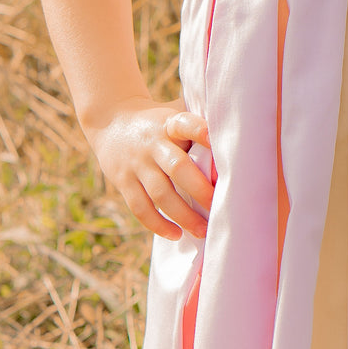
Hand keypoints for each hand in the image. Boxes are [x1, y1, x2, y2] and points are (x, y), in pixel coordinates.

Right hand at [86, 99, 214, 240]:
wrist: (110, 120)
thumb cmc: (159, 123)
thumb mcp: (175, 114)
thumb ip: (199, 124)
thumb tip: (237, 140)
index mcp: (170, 123)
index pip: (185, 124)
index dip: (200, 131)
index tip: (214, 140)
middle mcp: (153, 143)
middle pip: (178, 168)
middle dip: (200, 190)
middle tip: (219, 208)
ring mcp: (137, 164)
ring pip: (160, 194)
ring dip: (183, 216)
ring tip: (203, 231)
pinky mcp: (124, 181)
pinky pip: (140, 207)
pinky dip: (158, 224)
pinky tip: (176, 234)